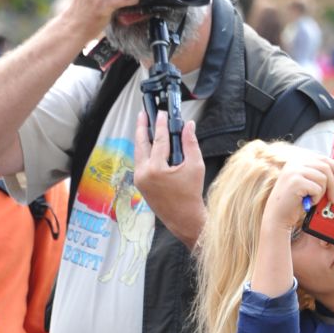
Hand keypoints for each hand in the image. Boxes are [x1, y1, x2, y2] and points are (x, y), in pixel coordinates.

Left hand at [133, 110, 206, 245]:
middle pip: (141, 144)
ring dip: (141, 139)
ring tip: (144, 127)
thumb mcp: (195, 166)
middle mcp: (143, 173)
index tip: (162, 114)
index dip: (161, 125)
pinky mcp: (140, 185)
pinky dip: (143, 152)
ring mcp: (139, 180)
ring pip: (138, 153)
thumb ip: (190, 143)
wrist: (184, 218)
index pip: (159, 140)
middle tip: (143, 114)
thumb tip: (189, 126)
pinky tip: (147, 145)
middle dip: (142, 127)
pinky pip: (140, 163)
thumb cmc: (191, 195)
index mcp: (156, 169)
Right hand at [262, 152, 333, 235]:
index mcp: (297, 160)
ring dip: (322, 193)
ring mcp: (294, 171)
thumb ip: (317, 175)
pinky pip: (318, 188)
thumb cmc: (293, 203)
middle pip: (326, 166)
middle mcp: (294, 162)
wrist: (277, 217)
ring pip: (323, 178)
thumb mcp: (306, 184)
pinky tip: (308, 202)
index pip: (323, 158)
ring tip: (313, 199)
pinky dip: (316, 198)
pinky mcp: (296, 181)